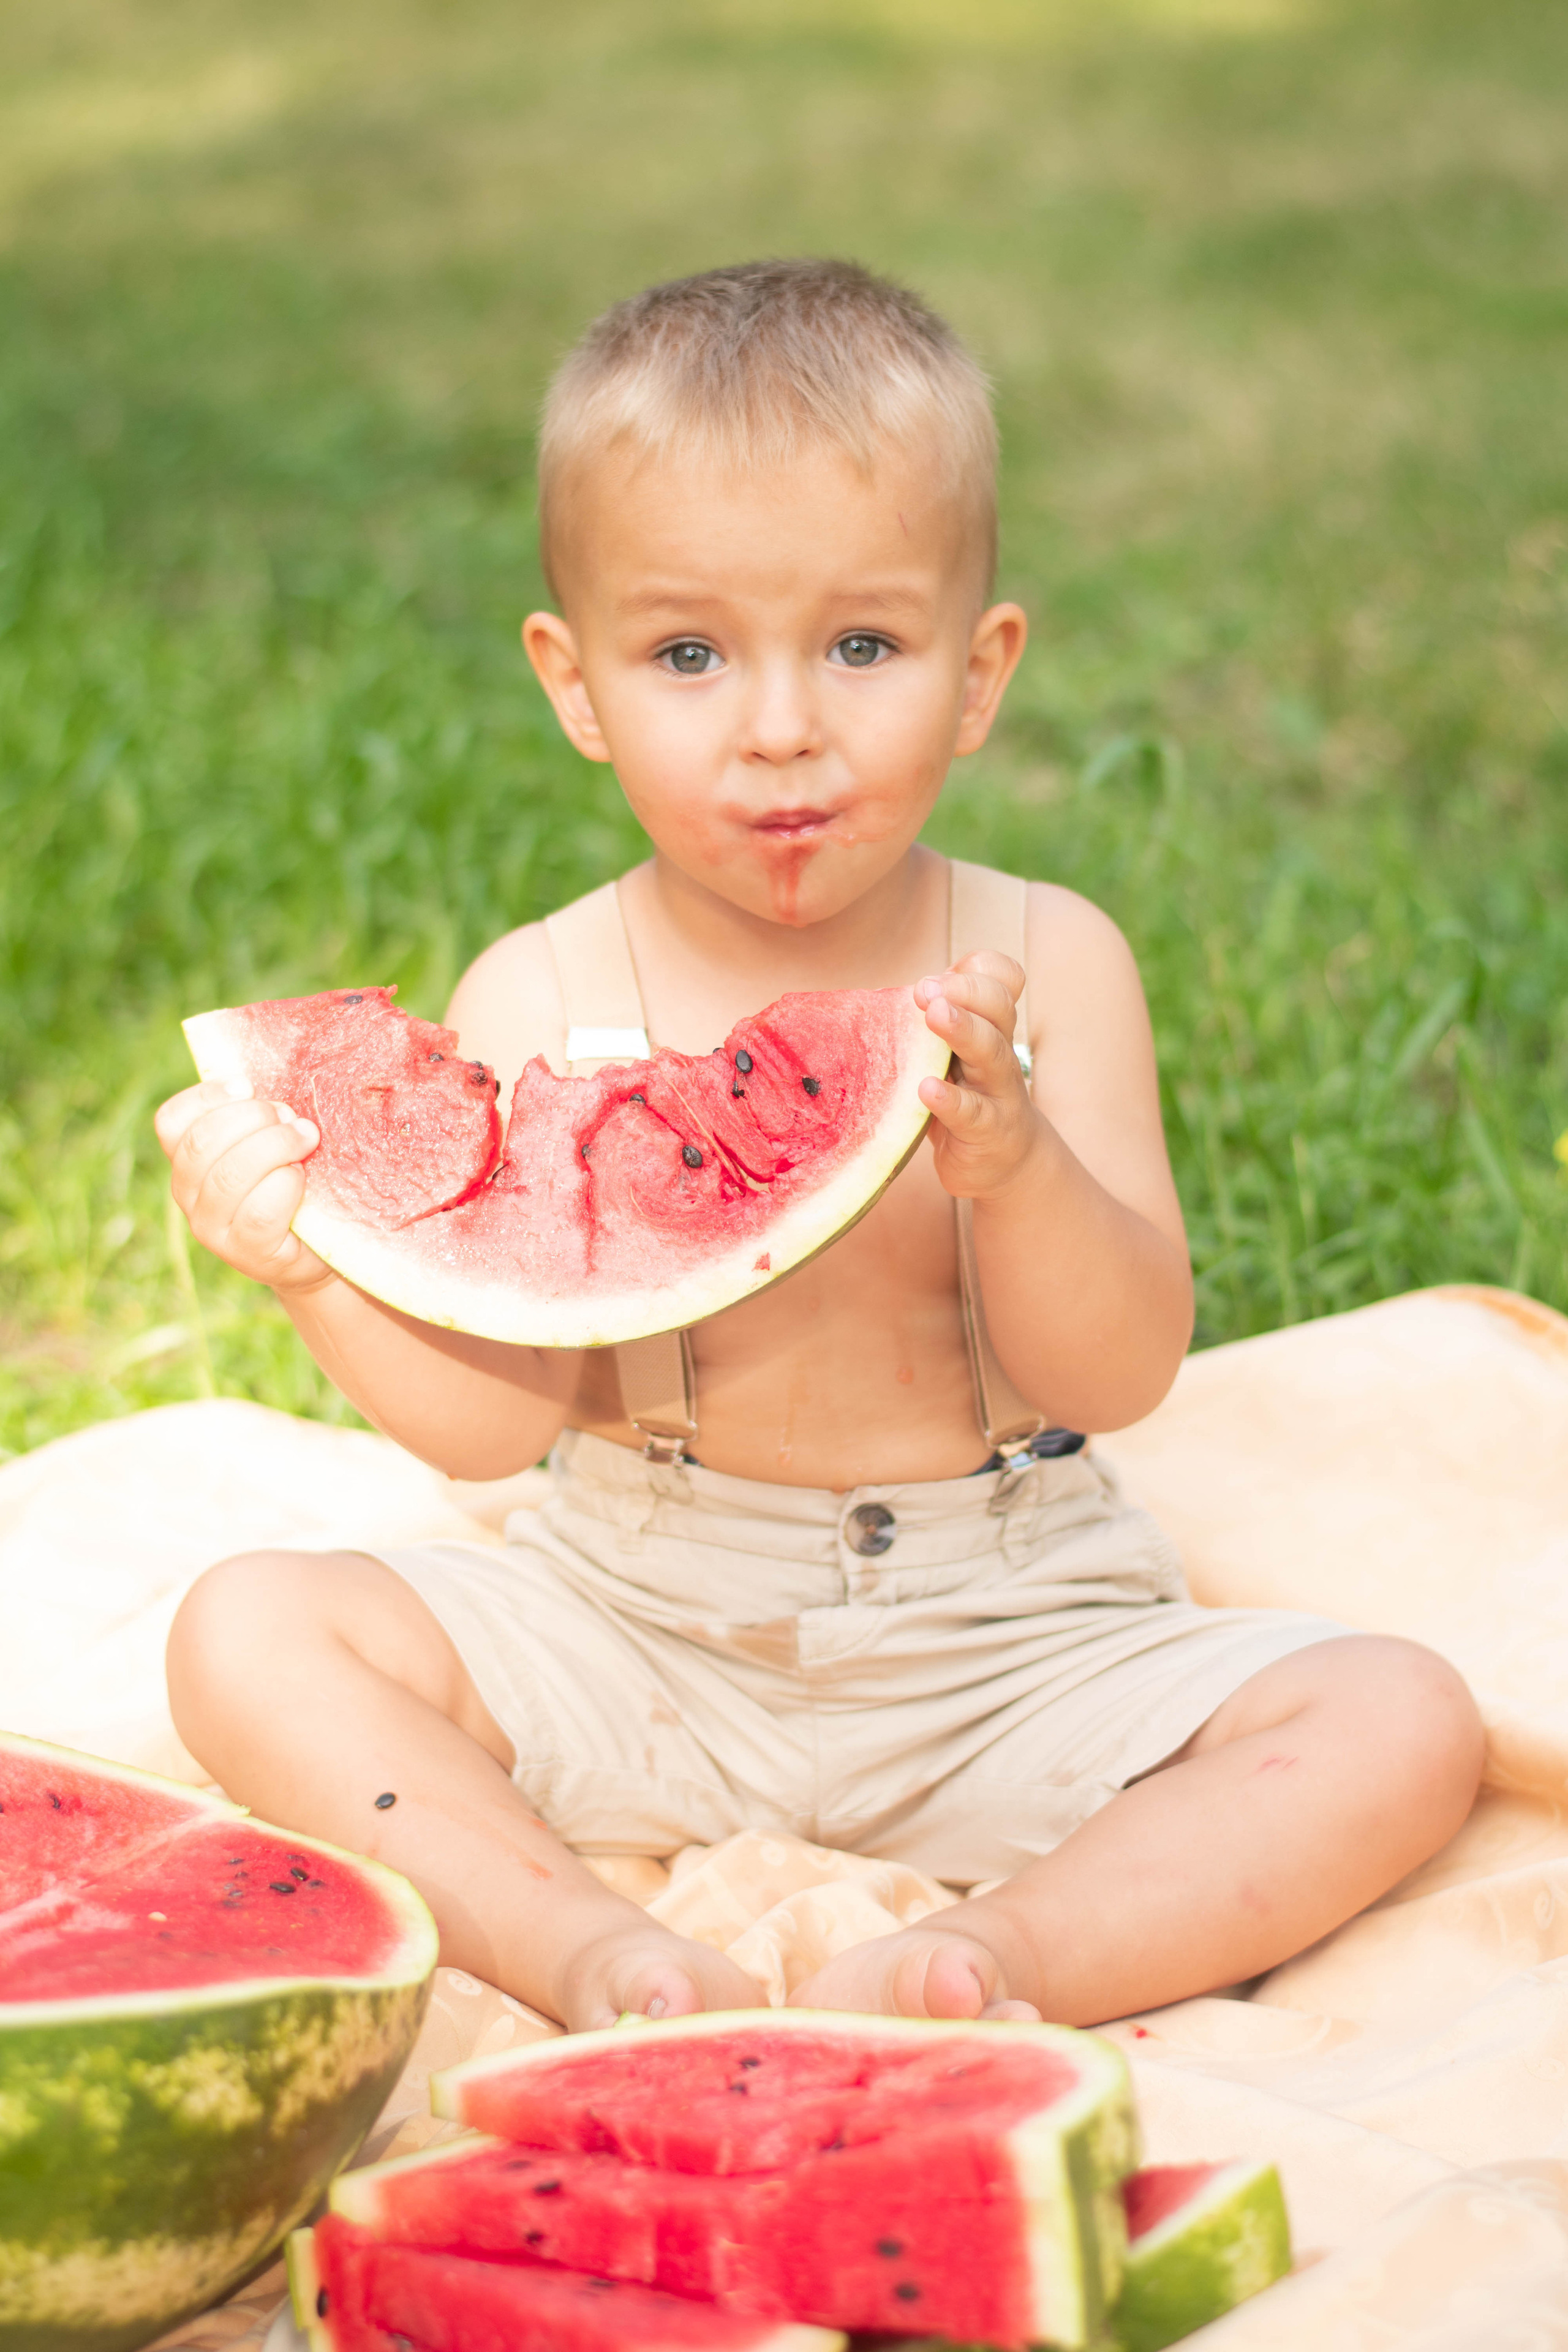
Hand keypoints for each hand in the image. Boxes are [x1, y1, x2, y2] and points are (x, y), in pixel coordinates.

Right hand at [155, 1078, 333, 1292]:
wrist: (314, 1249)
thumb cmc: (292, 1184)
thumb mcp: (268, 1143)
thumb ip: (257, 1117)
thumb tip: (271, 1090)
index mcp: (187, 1161)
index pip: (171, 1121)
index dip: (207, 1096)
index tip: (248, 1085)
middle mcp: (188, 1196)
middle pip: (201, 1143)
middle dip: (253, 1118)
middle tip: (291, 1118)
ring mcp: (212, 1228)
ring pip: (230, 1175)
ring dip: (276, 1146)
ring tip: (306, 1139)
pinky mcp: (246, 1252)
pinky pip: (261, 1211)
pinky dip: (287, 1185)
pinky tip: (302, 1177)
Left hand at [915, 953, 1042, 1201]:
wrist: (1006, 1166)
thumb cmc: (968, 1100)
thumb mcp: (954, 1059)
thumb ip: (929, 1029)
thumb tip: (872, 1000)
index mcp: (988, 1026)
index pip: (1000, 982)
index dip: (977, 972)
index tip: (936, 976)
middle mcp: (998, 1051)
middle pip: (998, 1008)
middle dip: (965, 991)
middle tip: (926, 989)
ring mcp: (998, 1091)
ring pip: (990, 1052)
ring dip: (964, 1030)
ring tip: (936, 1014)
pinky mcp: (988, 1131)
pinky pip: (972, 1112)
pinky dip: (950, 1099)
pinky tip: (926, 1089)